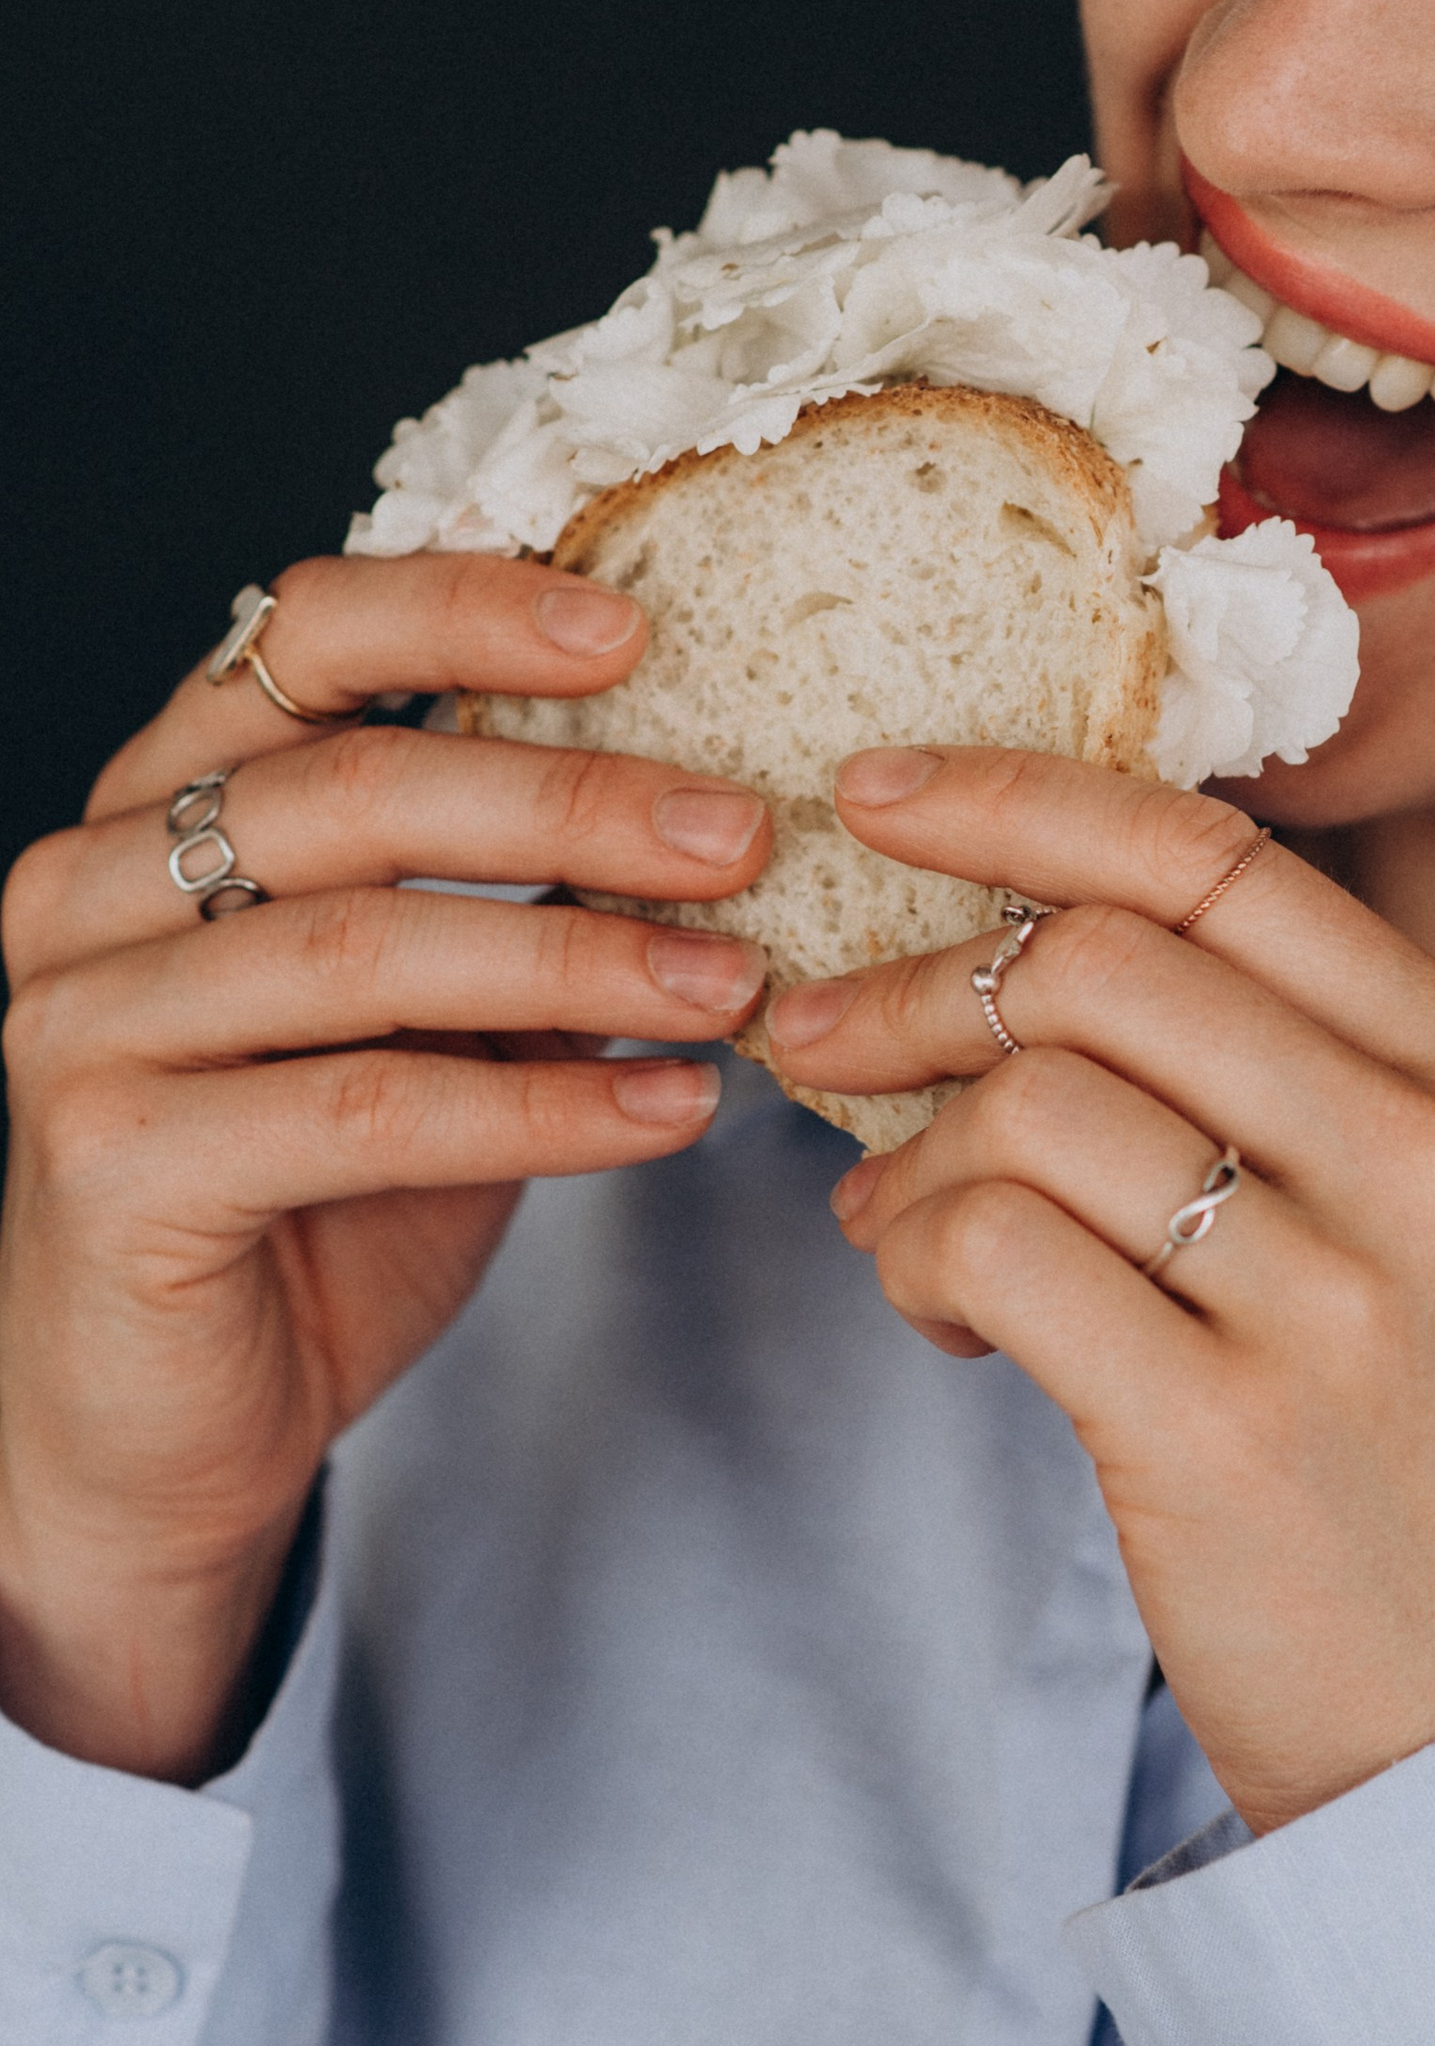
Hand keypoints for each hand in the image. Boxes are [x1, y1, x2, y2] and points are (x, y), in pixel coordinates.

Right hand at [1, 554, 773, 1779]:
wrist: (170, 1434)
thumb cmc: (313, 1200)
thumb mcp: (435, 1019)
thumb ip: (514, 900)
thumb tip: (714, 799)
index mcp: (159, 804)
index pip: (299, 639)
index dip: (464, 611)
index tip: (634, 626)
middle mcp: (90, 887)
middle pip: (353, 793)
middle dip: (572, 802)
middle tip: (743, 832)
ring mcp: (80, 1023)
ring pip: (364, 948)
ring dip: (580, 957)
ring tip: (736, 983)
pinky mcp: (113, 1162)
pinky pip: (364, 1109)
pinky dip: (541, 1105)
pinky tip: (670, 1109)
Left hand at [767, 750, 1434, 1836]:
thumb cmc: (1411, 1447)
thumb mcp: (1418, 1216)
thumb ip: (1277, 1064)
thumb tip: (1018, 943)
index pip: (1216, 861)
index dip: (1024, 802)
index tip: (880, 794)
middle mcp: (1422, 1153)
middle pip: (1100, 965)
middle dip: (915, 982)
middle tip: (815, 1035)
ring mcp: (1334, 1295)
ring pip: (1029, 1105)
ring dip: (910, 1152)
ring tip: (898, 1226)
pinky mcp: (1222, 1432)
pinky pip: (993, 1252)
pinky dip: (917, 1259)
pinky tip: (939, 1310)